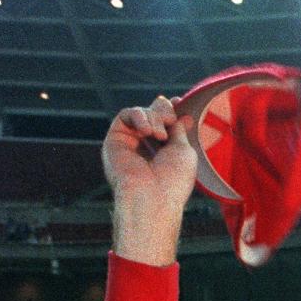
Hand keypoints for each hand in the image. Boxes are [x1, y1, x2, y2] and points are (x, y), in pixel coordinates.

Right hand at [101, 96, 196, 260]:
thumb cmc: (173, 181)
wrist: (152, 197)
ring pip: (141, 113)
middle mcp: (145, 148)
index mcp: (164, 153)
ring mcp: (130, 144)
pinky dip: (139, 117)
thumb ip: (180, 130)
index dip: (172, 110)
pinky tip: (147, 131)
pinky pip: (125, 115)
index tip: (179, 102)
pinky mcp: (115, 140)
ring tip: (160, 134)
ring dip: (153, 117)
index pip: (166, 124)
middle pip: (153, 115)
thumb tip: (183, 114)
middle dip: (163, 111)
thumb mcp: (185, 151)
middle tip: (170, 119)